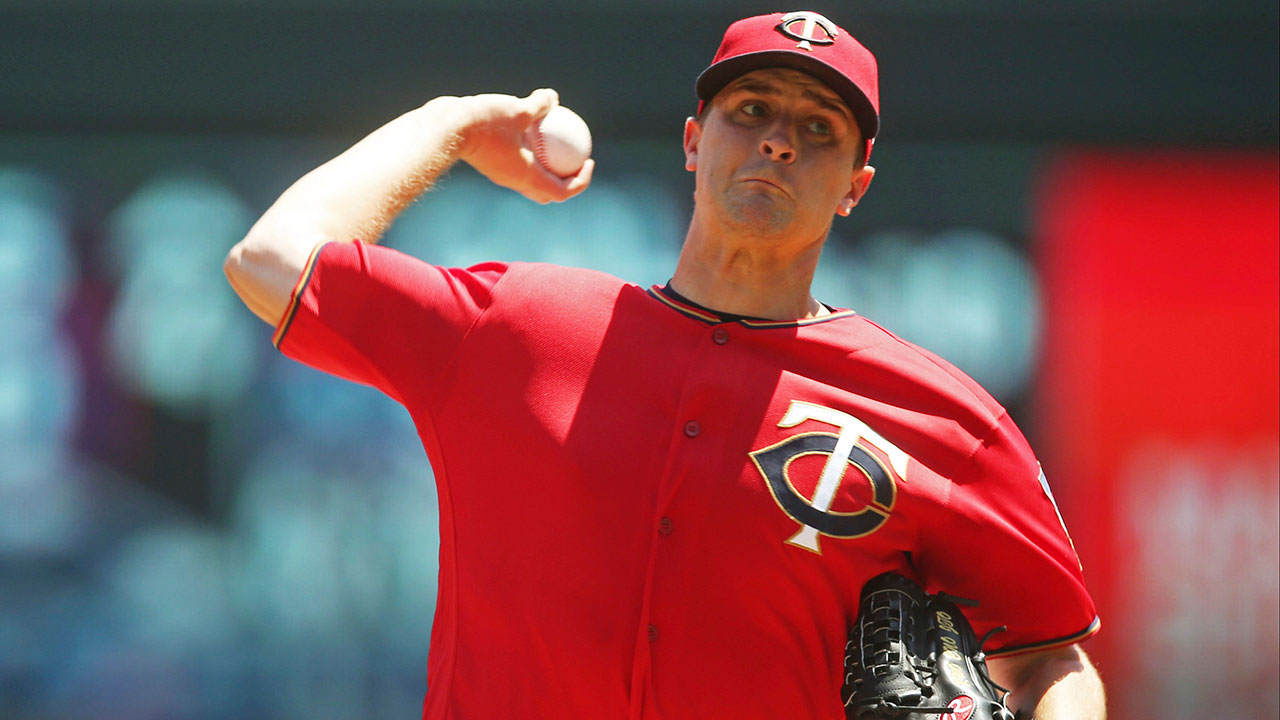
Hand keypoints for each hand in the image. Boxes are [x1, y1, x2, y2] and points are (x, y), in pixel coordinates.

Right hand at [455, 89, 593, 203]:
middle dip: (565, 181)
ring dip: (546, 167)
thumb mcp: (518, 108)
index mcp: (528, 177)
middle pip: (547, 192)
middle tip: (576, 159)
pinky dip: (529, 154)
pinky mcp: (491, 165)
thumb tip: (554, 97)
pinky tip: (530, 129)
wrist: (445, 129)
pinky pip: (517, 164)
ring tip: (556, 143)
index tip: (589, 162)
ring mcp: (502, 175)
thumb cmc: (484, 122)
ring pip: (530, 180)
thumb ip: (540, 105)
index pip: (562, 192)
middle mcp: (515, 181)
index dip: (581, 181)